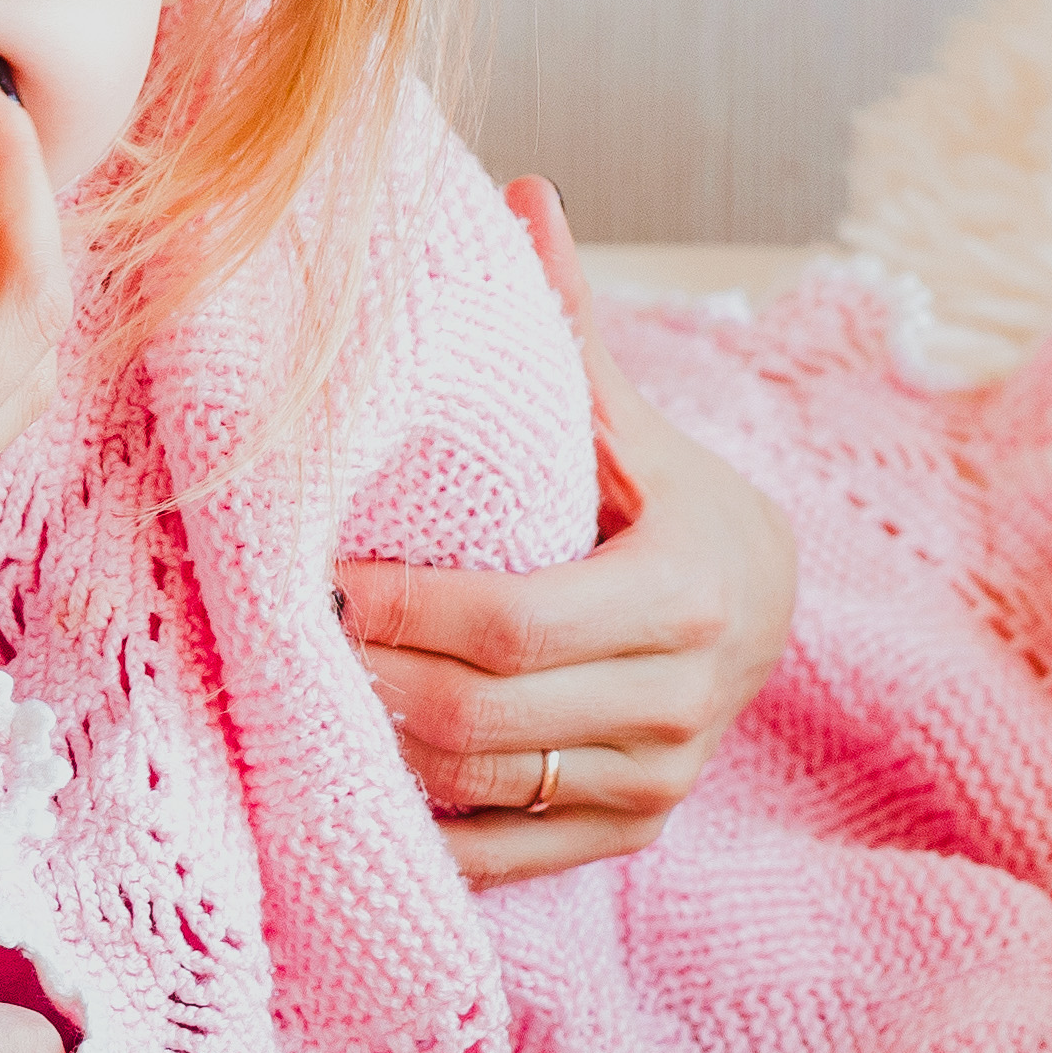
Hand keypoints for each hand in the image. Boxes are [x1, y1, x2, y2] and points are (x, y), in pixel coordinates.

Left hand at [349, 235, 795, 883]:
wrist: (773, 610)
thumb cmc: (674, 504)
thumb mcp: (633, 425)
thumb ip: (569, 332)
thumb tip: (522, 197)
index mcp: (684, 596)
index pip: (510, 625)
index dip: (400, 609)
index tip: (313, 574)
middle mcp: (680, 704)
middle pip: (481, 716)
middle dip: (369, 677)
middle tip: (278, 633)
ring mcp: (657, 782)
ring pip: (483, 788)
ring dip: (381, 749)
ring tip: (296, 693)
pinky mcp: (632, 833)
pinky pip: (505, 855)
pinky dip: (424, 823)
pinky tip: (357, 776)